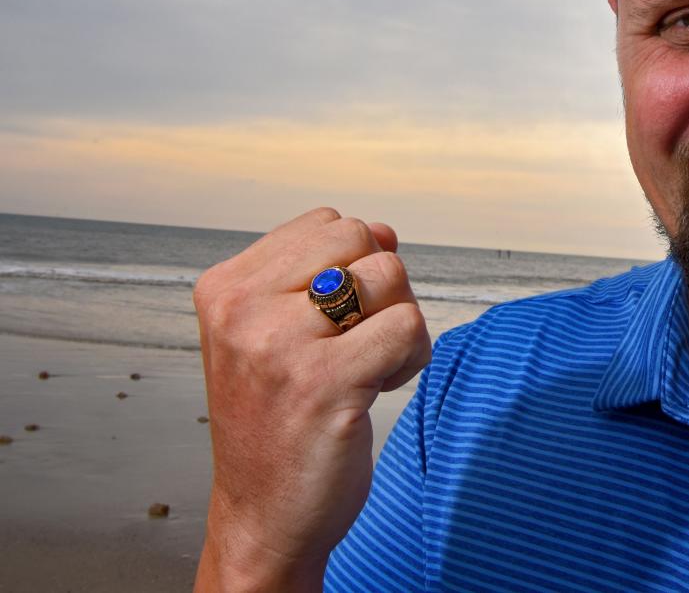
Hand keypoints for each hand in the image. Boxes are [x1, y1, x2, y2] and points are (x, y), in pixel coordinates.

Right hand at [193, 208, 430, 591]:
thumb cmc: (279, 420)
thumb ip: (322, 270)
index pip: (327, 224)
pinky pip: (409, 327)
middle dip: (379, 287)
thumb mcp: (274, 331)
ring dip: (398, 323)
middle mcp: (242, 308)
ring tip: (364, 368)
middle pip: (361, 237)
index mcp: (224, 287)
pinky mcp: (324, 381)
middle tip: (353, 343)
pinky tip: (376, 390)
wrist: (262, 517)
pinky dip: (412, 358)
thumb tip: (386, 231)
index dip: (350, 268)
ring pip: (390, 275)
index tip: (327, 324)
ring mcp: (279, 344)